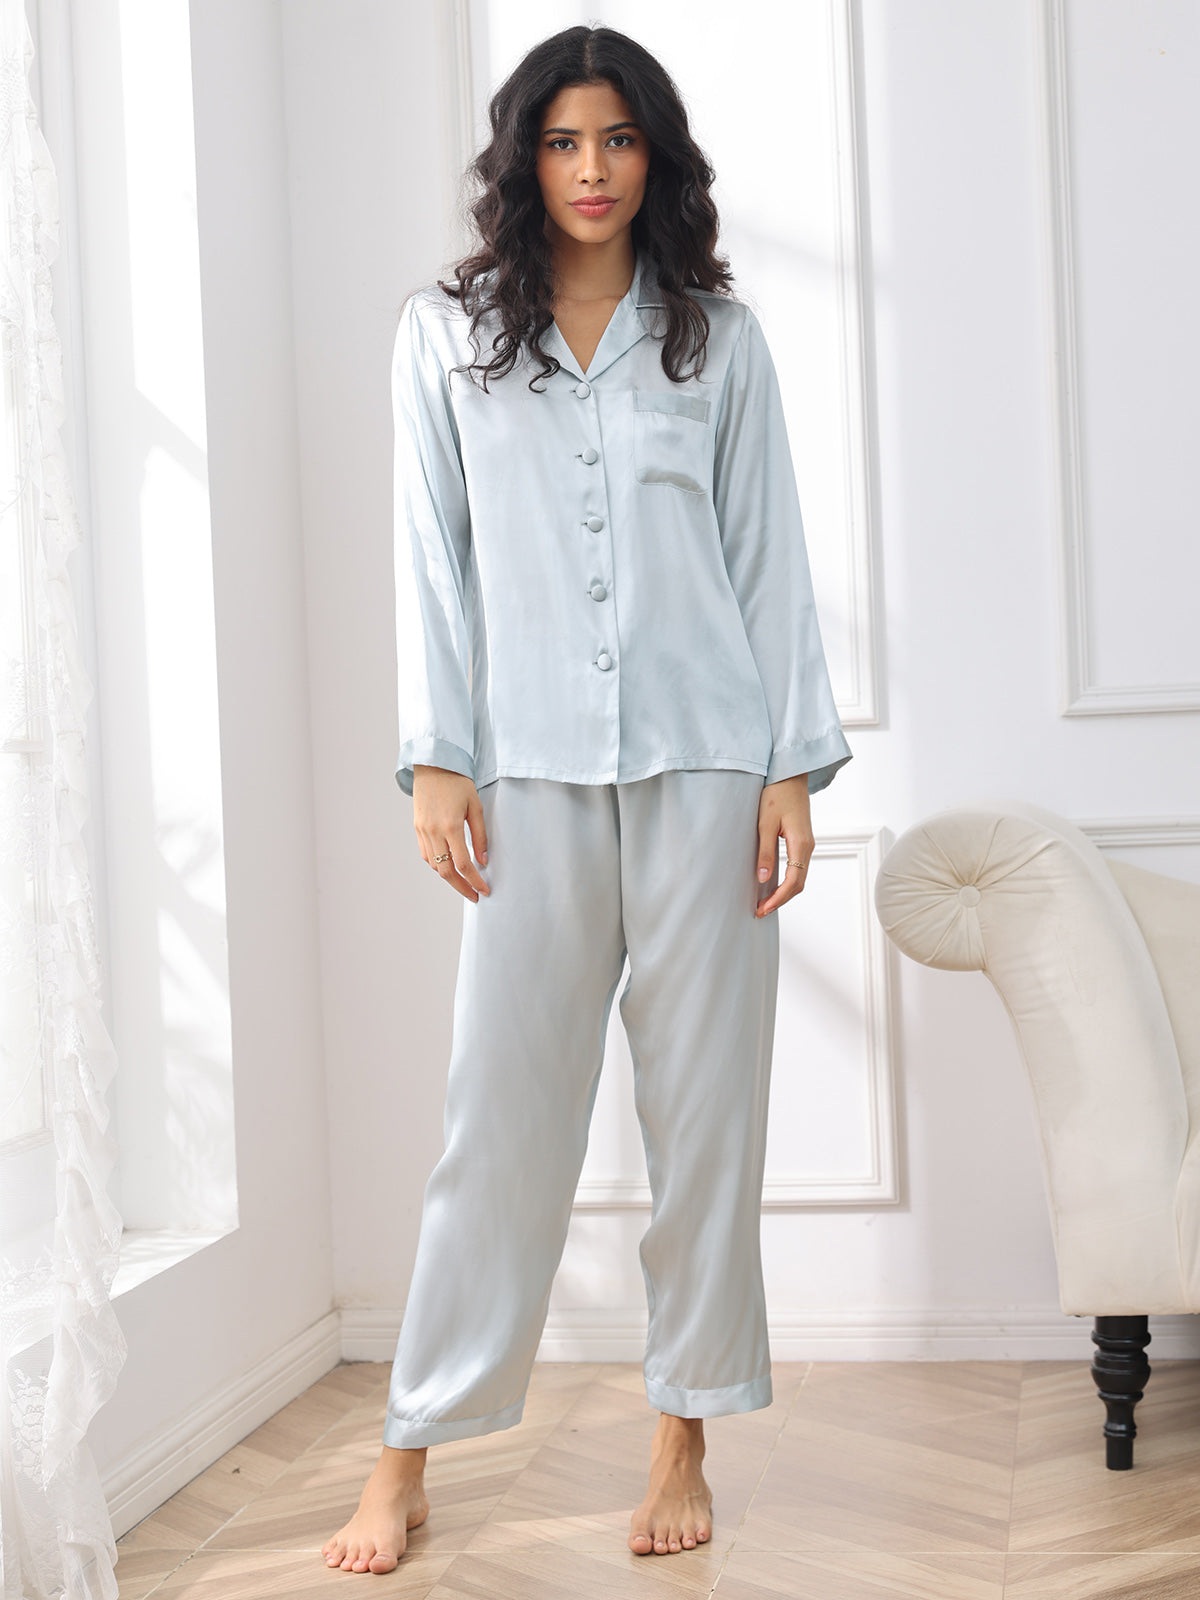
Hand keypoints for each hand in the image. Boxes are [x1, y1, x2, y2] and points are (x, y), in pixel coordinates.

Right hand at [412, 765, 489, 901]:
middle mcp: (433, 831)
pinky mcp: (417, 828)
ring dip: (449, 878)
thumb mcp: (476, 806)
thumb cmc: (458, 782)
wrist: (434, 765)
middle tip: (474, 896)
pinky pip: (426, 855)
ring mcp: (422, 830)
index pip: (462, 864)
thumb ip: (480, 835)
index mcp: (450, 826)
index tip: (484, 890)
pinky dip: (437, 865)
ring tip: (464, 883)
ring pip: (434, 865)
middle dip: (461, 887)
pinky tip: (448, 867)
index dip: (474, 881)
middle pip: (446, 871)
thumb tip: (483, 860)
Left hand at [754, 775, 812, 917]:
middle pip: (798, 884)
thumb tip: (763, 878)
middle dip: (780, 900)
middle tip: (760, 910)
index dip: (778, 899)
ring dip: (784, 892)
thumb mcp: (765, 823)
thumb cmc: (776, 794)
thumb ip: (765, 852)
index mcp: (801, 844)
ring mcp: (807, 844)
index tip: (762, 908)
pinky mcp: (802, 840)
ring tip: (764, 901)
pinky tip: (773, 884)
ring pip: (799, 877)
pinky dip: (787, 881)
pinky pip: (798, 867)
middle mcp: (808, 847)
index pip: (793, 882)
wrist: (789, 774)